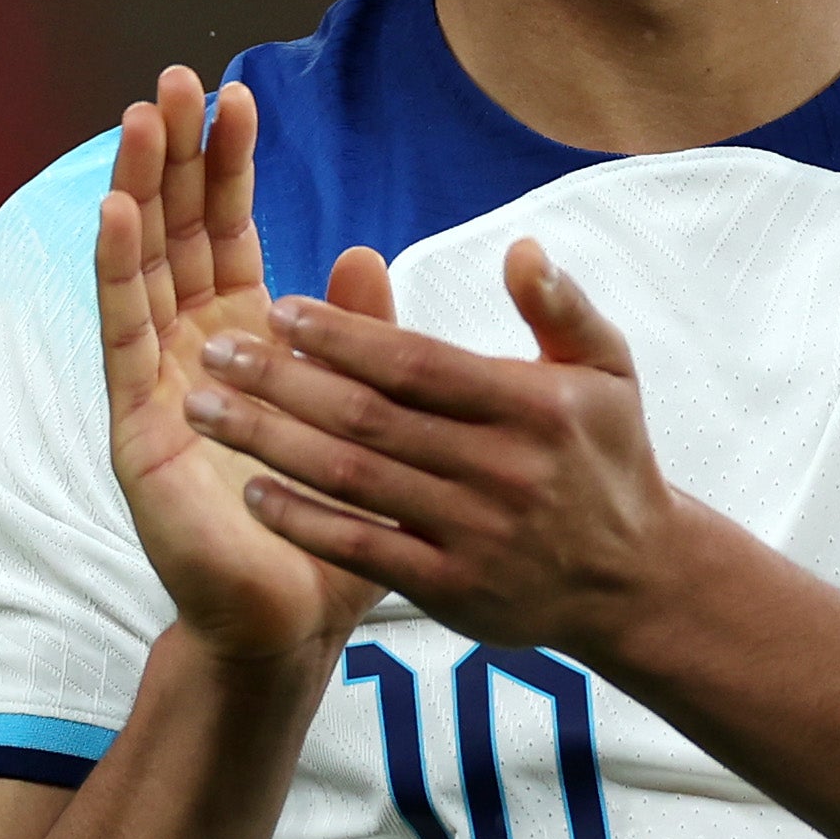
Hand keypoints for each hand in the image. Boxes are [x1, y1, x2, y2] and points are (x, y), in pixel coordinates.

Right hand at [95, 67, 399, 662]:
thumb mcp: (364, 413)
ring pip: (140, 267)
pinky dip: (115, 270)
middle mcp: (191, 350)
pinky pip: (120, 336)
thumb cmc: (329, 524)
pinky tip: (112, 212)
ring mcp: (155, 383)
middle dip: (173, 156)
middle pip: (174, 233)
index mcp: (246, 339)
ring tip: (138, 118)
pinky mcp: (134, 425)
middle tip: (175, 78)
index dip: (229, 165)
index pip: (229, 232)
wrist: (294, 619)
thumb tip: (368, 250)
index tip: (238, 94)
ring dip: (136, 190)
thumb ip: (362, 335)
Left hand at [184, 238, 687, 657]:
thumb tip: (520, 249)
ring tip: (205, 411)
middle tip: (215, 353)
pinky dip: (303, 520)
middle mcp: (503, 470)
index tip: (277, 310)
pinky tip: (252, 490)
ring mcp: (475, 534)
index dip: (343, 335)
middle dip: (282, 382)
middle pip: (370, 418)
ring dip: (271, 443)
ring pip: (354, 479)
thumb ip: (561, 308)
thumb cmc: (607, 458)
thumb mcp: (609, 372)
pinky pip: (362, 549)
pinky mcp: (453, 590)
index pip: (417, 364)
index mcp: (534, 407)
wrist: (635, 579)